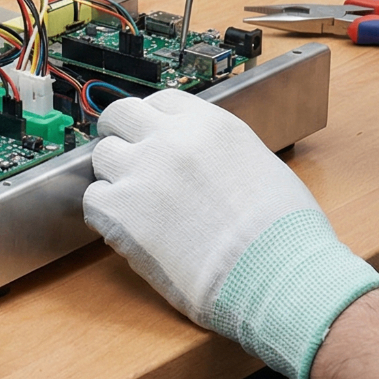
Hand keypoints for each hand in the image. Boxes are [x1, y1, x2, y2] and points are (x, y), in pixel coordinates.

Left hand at [84, 89, 378, 378]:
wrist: (275, 277)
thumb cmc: (284, 234)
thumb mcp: (260, 166)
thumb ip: (219, 152)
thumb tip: (201, 160)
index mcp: (209, 124)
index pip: (162, 101)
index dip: (155, 120)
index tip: (154, 136)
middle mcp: (170, 140)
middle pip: (120, 115)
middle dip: (121, 134)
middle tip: (129, 159)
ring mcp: (141, 173)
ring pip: (102, 156)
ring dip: (114, 175)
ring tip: (136, 202)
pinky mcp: (120, 213)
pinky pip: (94, 200)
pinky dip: (106, 212)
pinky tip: (130, 229)